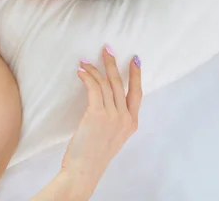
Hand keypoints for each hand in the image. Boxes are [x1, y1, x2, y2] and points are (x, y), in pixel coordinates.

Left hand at [60, 46, 141, 193]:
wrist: (84, 170)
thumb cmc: (93, 155)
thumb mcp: (112, 136)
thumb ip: (114, 120)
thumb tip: (104, 101)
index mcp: (132, 123)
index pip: (137, 93)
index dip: (136, 75)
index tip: (135, 60)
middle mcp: (125, 118)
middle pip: (121, 83)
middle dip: (113, 64)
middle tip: (106, 49)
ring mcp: (113, 116)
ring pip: (106, 83)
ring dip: (94, 69)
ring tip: (85, 61)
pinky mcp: (97, 114)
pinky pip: (94, 88)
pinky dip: (87, 77)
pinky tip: (80, 72)